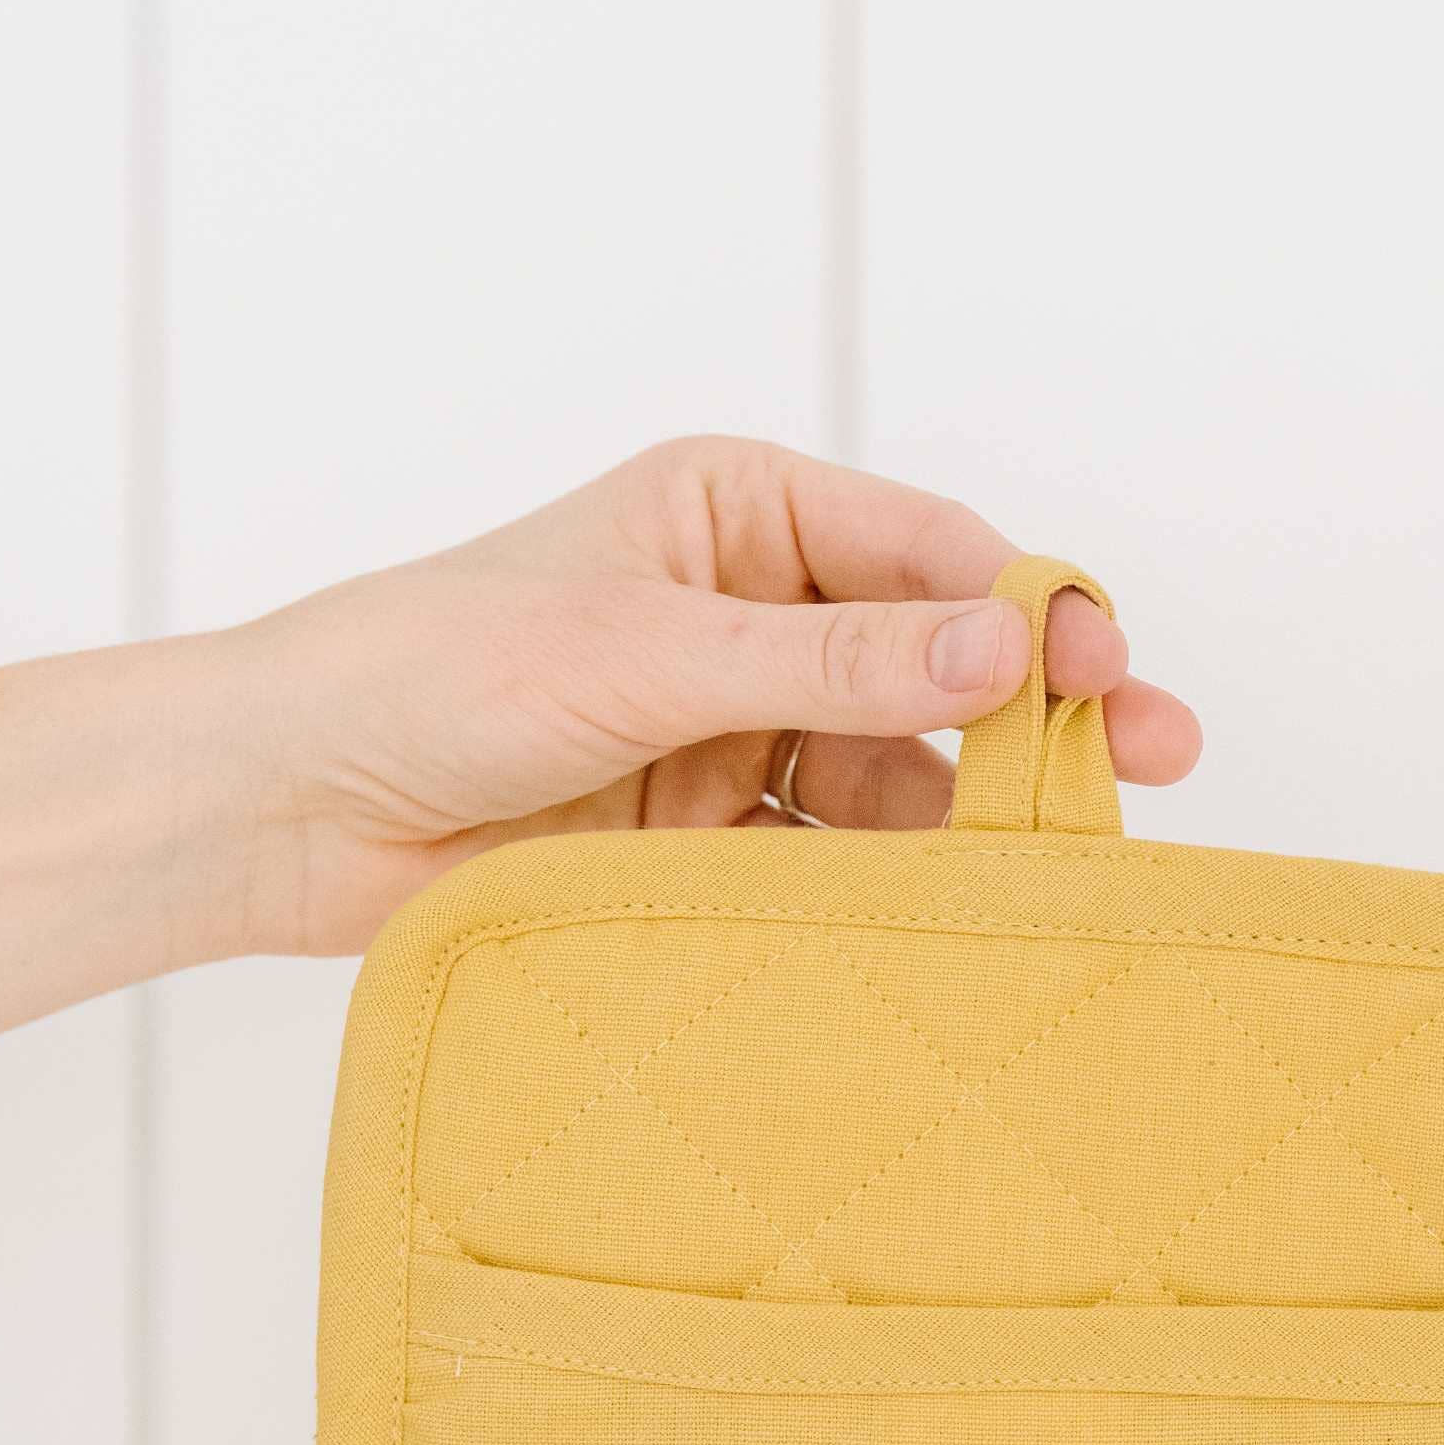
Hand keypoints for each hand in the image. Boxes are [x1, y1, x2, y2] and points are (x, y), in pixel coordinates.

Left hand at [219, 435, 1203, 958]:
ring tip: (1052, 878)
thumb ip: (827, 662)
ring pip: (900, 779)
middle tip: (1154, 764)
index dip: (1028, 613)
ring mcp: (737, 735)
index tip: (1100, 677)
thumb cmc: (427, 674)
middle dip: (1042, 719)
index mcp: (739, 512)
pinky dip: (886, 899)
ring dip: (972, 826)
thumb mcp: (640, 650)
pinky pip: (830, 867)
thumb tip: (1000, 652)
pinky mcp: (709, 843)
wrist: (289, 807)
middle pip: (940, 670)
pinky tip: (946, 931)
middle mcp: (754, 615)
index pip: (929, 553)